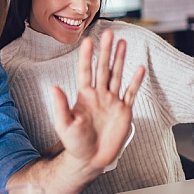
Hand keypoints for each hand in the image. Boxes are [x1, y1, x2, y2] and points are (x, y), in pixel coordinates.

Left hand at [52, 30, 144, 170]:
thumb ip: (60, 105)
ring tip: (123, 42)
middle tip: (109, 33)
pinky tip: (140, 68)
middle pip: (103, 68)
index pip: (85, 71)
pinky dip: (136, 81)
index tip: (88, 40)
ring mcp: (111, 101)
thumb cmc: (74, 144)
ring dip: (120, 59)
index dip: (86, 56)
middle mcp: (98, 95)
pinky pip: (130, 93)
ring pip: (117, 75)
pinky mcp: (123, 111)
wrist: (90, 159)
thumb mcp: (63, 124)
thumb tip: (54, 87)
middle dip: (106, 50)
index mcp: (84, 96)